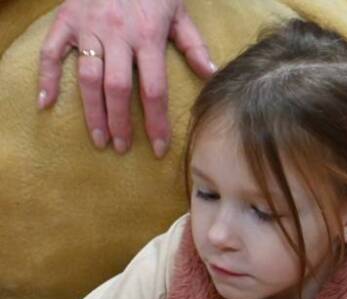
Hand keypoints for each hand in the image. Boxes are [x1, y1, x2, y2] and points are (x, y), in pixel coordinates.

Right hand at [37, 0, 215, 156]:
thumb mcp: (179, 12)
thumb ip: (193, 44)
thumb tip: (211, 75)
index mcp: (148, 36)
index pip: (154, 89)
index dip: (156, 122)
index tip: (158, 148)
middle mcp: (118, 34)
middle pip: (118, 88)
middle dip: (120, 122)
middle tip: (121, 148)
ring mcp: (89, 26)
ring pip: (87, 76)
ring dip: (92, 111)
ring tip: (99, 138)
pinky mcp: (66, 19)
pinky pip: (51, 51)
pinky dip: (46, 78)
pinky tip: (46, 103)